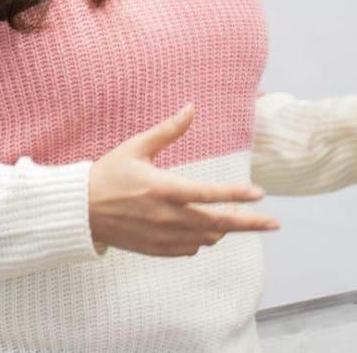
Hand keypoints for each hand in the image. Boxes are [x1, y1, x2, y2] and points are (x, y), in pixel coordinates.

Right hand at [88, 102, 279, 255]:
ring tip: (233, 217)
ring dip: (223, 229)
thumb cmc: (109, 173)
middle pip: (217, 224)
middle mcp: (166, 217)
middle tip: (274, 223)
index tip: (260, 194)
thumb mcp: (137, 147)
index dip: (236, 195)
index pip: (208, 194)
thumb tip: (191, 107)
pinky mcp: (156, 249)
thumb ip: (168, 130)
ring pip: (206, 238)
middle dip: (249, 223)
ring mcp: (162, 236)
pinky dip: (202, 239)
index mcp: (163, 188)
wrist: (81, 210)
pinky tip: (203, 229)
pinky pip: (189, 249)